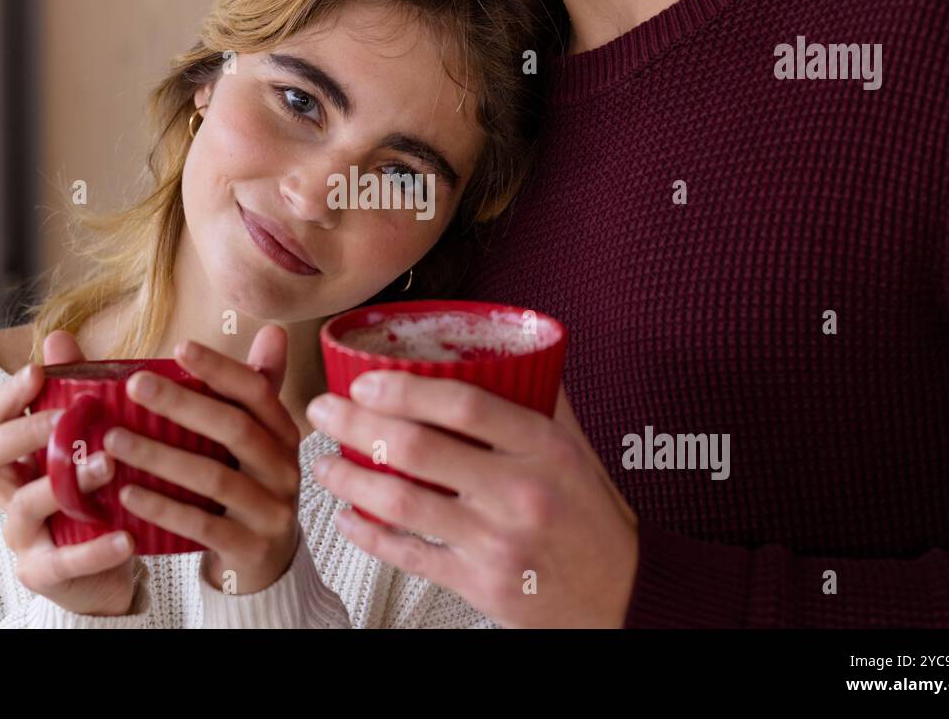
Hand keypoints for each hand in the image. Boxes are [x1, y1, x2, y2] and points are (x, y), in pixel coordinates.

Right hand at [0, 330, 139, 616]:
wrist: (109, 569)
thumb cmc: (97, 494)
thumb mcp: (90, 442)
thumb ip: (77, 391)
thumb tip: (59, 336)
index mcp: (18, 456)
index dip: (8, 394)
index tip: (37, 371)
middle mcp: (9, 490)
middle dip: (25, 432)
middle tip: (68, 416)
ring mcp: (23, 534)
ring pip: (25, 504)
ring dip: (65, 481)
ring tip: (107, 465)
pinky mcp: (44, 572)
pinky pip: (62, 561)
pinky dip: (94, 549)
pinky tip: (127, 537)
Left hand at [106, 324, 302, 596]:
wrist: (266, 566)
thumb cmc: (248, 488)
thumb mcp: (256, 440)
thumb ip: (253, 388)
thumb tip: (272, 329)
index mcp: (283, 433)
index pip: (257, 391)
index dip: (221, 368)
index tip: (179, 346)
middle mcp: (284, 468)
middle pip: (235, 429)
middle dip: (182, 404)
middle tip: (132, 385)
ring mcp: (271, 510)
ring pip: (215, 477)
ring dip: (160, 457)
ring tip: (113, 440)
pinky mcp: (251, 548)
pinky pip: (203, 525)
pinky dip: (163, 508)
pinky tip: (127, 494)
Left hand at [305, 375, 639, 627]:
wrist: (623, 595)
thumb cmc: (594, 519)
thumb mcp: (578, 448)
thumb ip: (540, 400)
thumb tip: (502, 352)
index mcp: (543, 448)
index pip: (463, 404)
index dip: (404, 388)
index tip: (366, 380)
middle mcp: (518, 493)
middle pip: (418, 449)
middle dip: (356, 424)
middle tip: (326, 410)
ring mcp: (496, 542)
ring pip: (402, 504)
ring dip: (350, 479)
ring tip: (325, 463)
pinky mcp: (479, 584)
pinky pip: (408, 555)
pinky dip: (368, 534)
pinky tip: (349, 516)